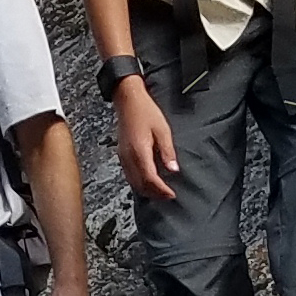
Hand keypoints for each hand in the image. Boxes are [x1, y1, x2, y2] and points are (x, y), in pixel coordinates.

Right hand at [113, 79, 177, 201]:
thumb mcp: (162, 130)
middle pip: (140, 185)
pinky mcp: (122, 155)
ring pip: (133, 182)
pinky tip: (148, 182)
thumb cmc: (145, 111)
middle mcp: (129, 157)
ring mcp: (123, 157)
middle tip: (168, 196)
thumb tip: (174, 169)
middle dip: (155, 193)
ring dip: (146, 190)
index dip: (161, 189)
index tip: (172, 194)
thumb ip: (167, 151)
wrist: (128, 100)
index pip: (150, 178)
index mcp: (139, 151)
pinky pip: (129, 175)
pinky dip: (139, 183)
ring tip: (160, 192)